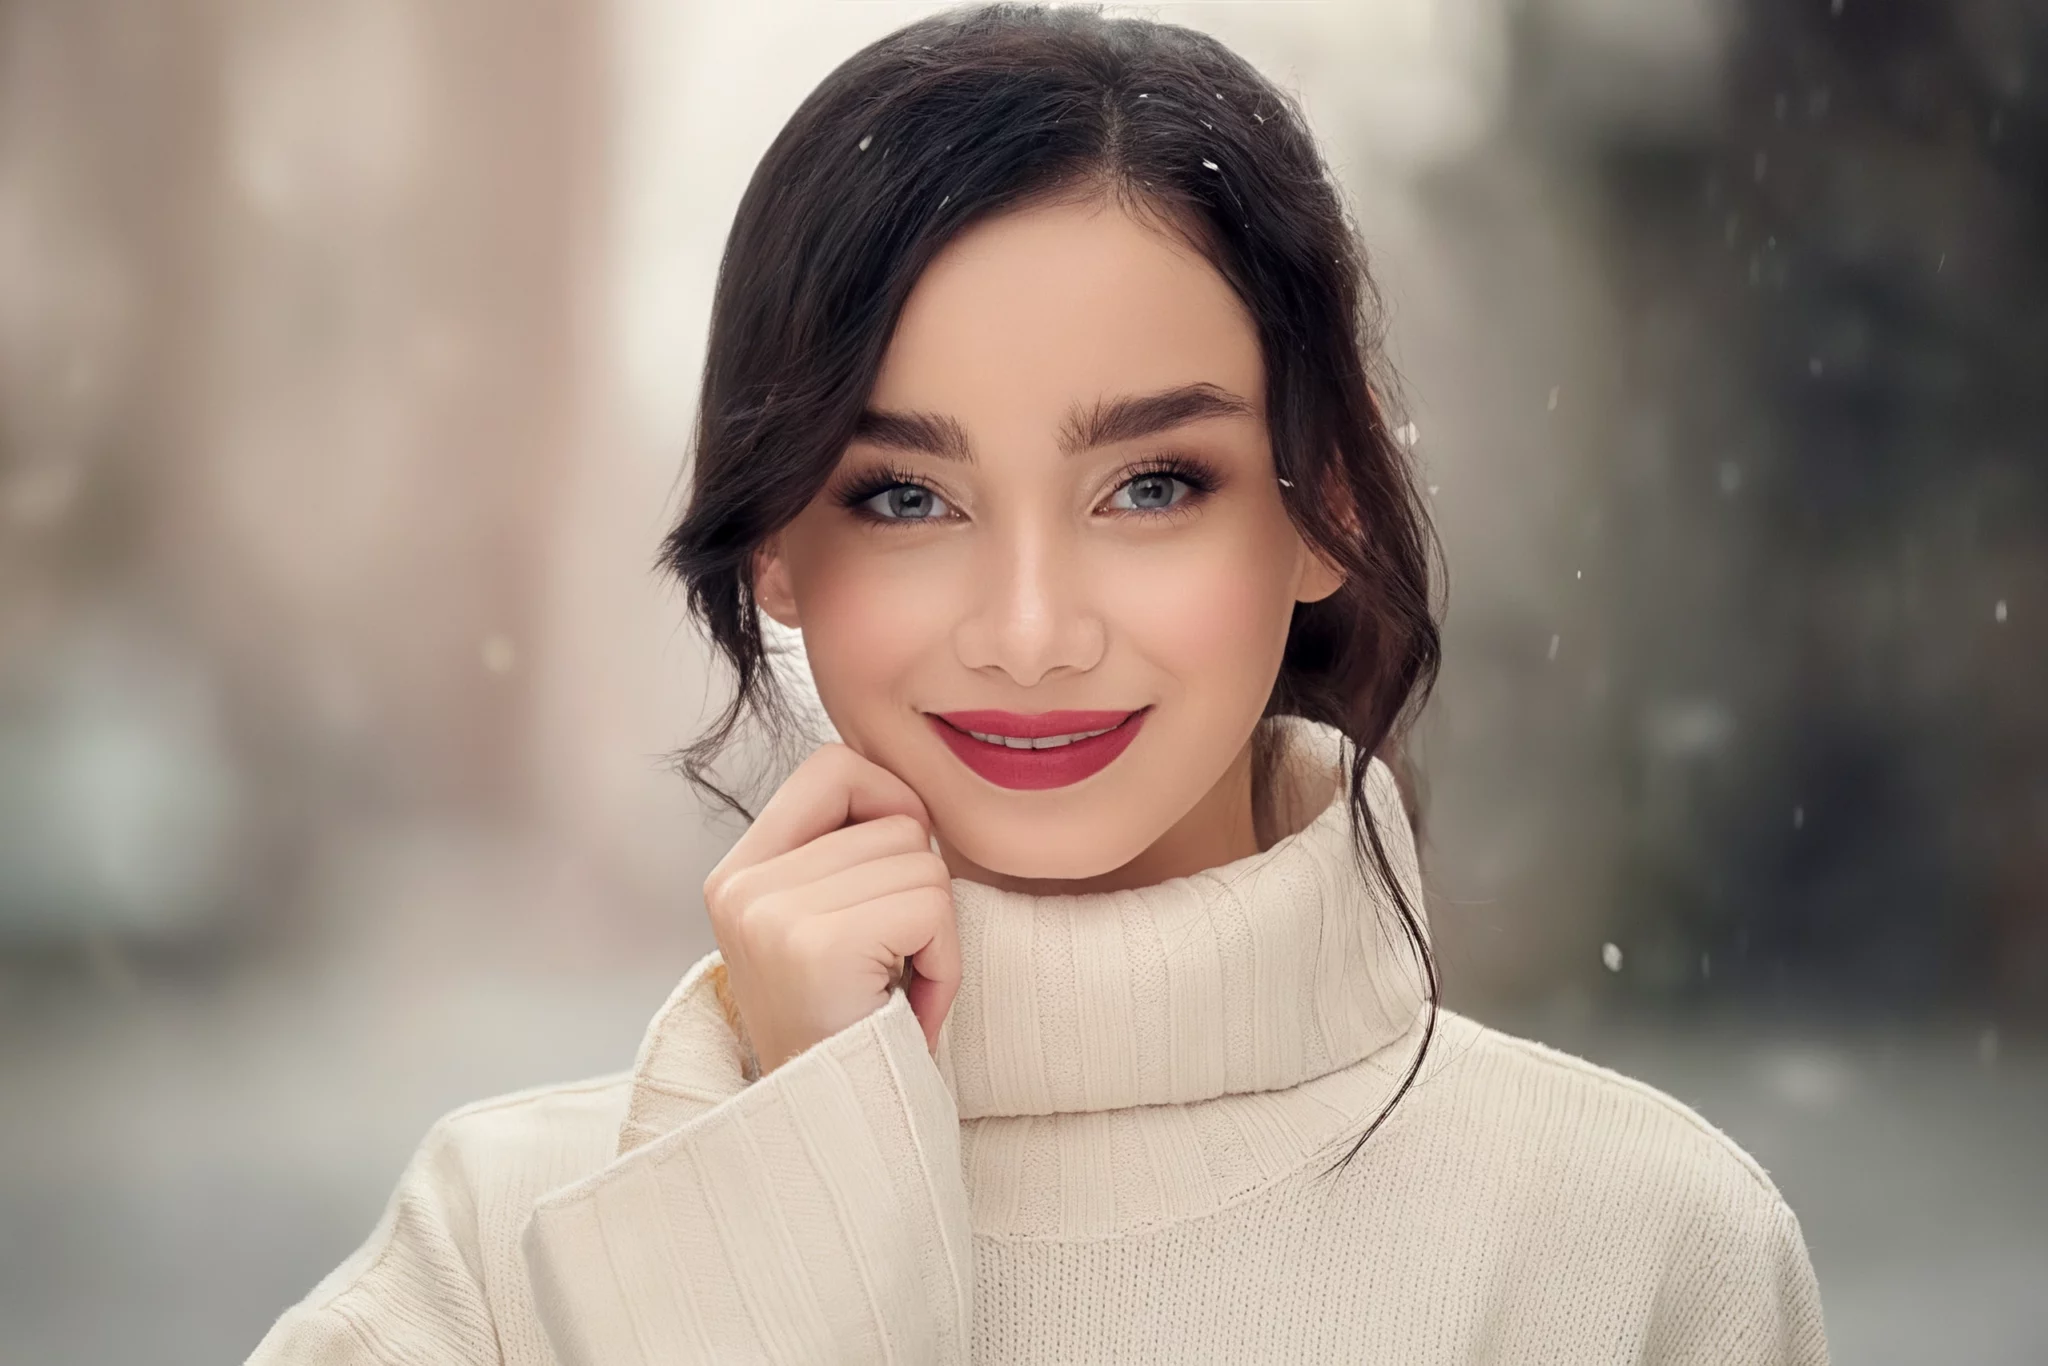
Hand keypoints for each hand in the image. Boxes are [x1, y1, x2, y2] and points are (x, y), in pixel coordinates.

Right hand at [701, 743, 961, 1075]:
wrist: (834, 1136)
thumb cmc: (851, 1031)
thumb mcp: (827, 927)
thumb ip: (849, 854)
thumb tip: (917, 795)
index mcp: (738, 874)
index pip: (832, 766)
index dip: (888, 803)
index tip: (894, 878)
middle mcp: (742, 886)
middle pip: (895, 819)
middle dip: (919, 892)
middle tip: (889, 969)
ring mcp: (772, 913)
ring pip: (923, 861)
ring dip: (935, 933)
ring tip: (894, 990)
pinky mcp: (816, 944)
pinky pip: (932, 906)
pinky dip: (944, 961)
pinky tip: (906, 1005)